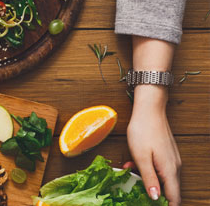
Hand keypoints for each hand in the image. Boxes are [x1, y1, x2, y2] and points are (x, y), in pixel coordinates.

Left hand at [125, 85, 180, 205]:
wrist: (149, 110)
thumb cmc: (143, 131)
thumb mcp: (141, 157)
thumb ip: (149, 179)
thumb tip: (156, 198)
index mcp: (169, 170)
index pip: (174, 197)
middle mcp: (174, 167)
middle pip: (168, 190)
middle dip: (152, 193)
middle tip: (135, 189)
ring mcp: (172, 160)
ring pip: (162, 179)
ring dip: (147, 180)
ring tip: (130, 172)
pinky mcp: (167, 155)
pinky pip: (159, 169)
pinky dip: (148, 170)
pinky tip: (134, 163)